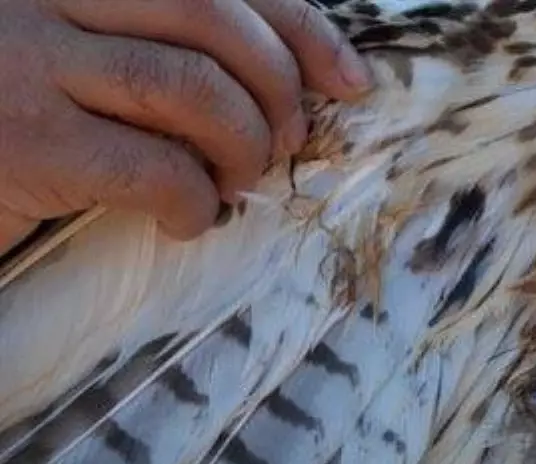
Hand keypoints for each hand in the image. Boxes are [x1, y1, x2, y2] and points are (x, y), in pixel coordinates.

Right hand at [0, 0, 373, 250]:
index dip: (301, 26)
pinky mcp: (25, 141)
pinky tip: (186, 218)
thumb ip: (169, 43)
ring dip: (242, 146)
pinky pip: (153, 168)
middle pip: (212, 17)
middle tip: (285, 142)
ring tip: (237, 182)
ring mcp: (27, 59)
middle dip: (278, 89)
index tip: (350, 80)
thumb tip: (297, 75)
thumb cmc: (24, 112)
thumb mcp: (94, 55)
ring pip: (190, 87)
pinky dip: (194, 202)